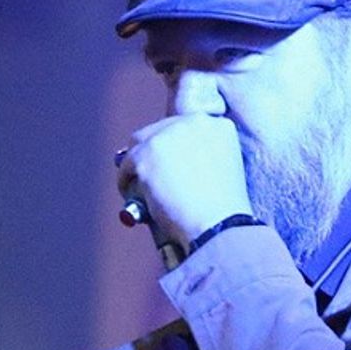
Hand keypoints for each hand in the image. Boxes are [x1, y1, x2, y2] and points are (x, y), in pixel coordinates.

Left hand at [116, 114, 252, 251]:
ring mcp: (168, 135)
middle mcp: (194, 122)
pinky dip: (127, 182)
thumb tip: (167, 159)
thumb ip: (201, 156)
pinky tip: (136, 198)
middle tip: (151, 174)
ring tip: (141, 186)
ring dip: (138, 163)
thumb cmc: (221, 212)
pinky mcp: (146, 153)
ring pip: (140, 143)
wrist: (216, 226)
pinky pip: (126, 165)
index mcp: (218, 127)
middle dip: (154, 152)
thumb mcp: (224, 171)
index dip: (176, 146)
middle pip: (161, 129)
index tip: (173, 163)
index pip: (187, 126)